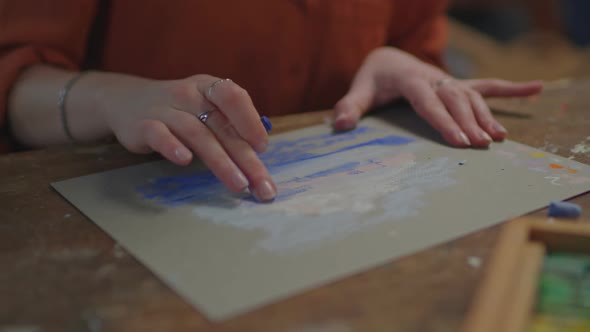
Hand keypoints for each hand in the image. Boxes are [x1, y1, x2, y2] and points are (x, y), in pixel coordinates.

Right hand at [97, 74, 276, 200]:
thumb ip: (229, 127)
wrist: (127, 101)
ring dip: (221, 161)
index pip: (233, 96)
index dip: (250, 121)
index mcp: (209, 88)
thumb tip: (258, 156)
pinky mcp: (143, 125)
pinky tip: (185, 161)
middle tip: (263, 187)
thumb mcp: (205, 109)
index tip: (263, 148)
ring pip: (197, 134)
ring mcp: (165, 109)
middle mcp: (189, 95)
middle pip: (221, 127)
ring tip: (239, 184)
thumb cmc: (179, 111)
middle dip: (246, 159)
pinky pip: (159, 135)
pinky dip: (172, 146)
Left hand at [333, 47, 542, 146]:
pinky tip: (537, 89)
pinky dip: (510, 88)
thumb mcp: (359, 89)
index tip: (459, 141)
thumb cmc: (374, 79)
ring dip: (487, 115)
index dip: (444, 121)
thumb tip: (341, 126)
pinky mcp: (457, 84)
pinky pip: (486, 85)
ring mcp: (448, 79)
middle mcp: (434, 77)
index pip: (428, 102)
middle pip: (455, 100)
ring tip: (498, 138)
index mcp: (410, 80)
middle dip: (469, 122)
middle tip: (481, 145)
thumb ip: (350, 106)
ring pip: (472, 96)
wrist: (388, 59)